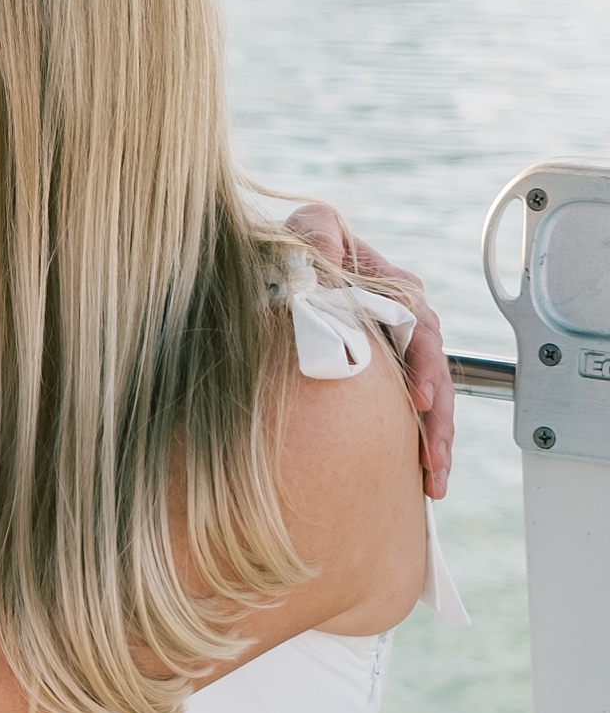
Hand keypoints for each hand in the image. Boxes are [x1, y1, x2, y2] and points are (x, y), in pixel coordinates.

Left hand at [286, 202, 452, 498]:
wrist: (275, 276)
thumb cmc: (291, 255)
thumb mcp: (302, 236)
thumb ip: (316, 234)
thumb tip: (325, 239)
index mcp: (388, 284)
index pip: (418, 324)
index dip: (421, 363)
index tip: (417, 399)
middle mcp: (399, 317)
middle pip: (433, 369)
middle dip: (438, 416)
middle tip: (431, 456)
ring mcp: (393, 347)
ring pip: (429, 396)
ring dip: (435, 438)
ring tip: (434, 479)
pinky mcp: (383, 373)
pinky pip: (411, 410)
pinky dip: (419, 442)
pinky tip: (425, 479)